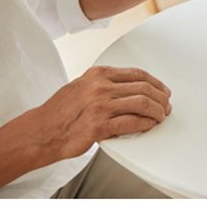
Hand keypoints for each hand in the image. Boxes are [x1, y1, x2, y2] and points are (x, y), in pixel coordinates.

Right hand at [32, 66, 172, 160]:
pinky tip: (148, 125)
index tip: (163, 90)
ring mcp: (100, 106)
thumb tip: (130, 88)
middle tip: (166, 106)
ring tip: (161, 116)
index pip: (137, 73)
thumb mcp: (81, 85)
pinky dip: (145, 124)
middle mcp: (100, 87)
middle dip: (161, 97)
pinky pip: (131, 123)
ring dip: (157, 111)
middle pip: (144, 87)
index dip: (155, 82)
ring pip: (142, 103)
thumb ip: (104, 83)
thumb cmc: (59, 112)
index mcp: (98, 74)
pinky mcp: (98, 126)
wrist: (40, 132)